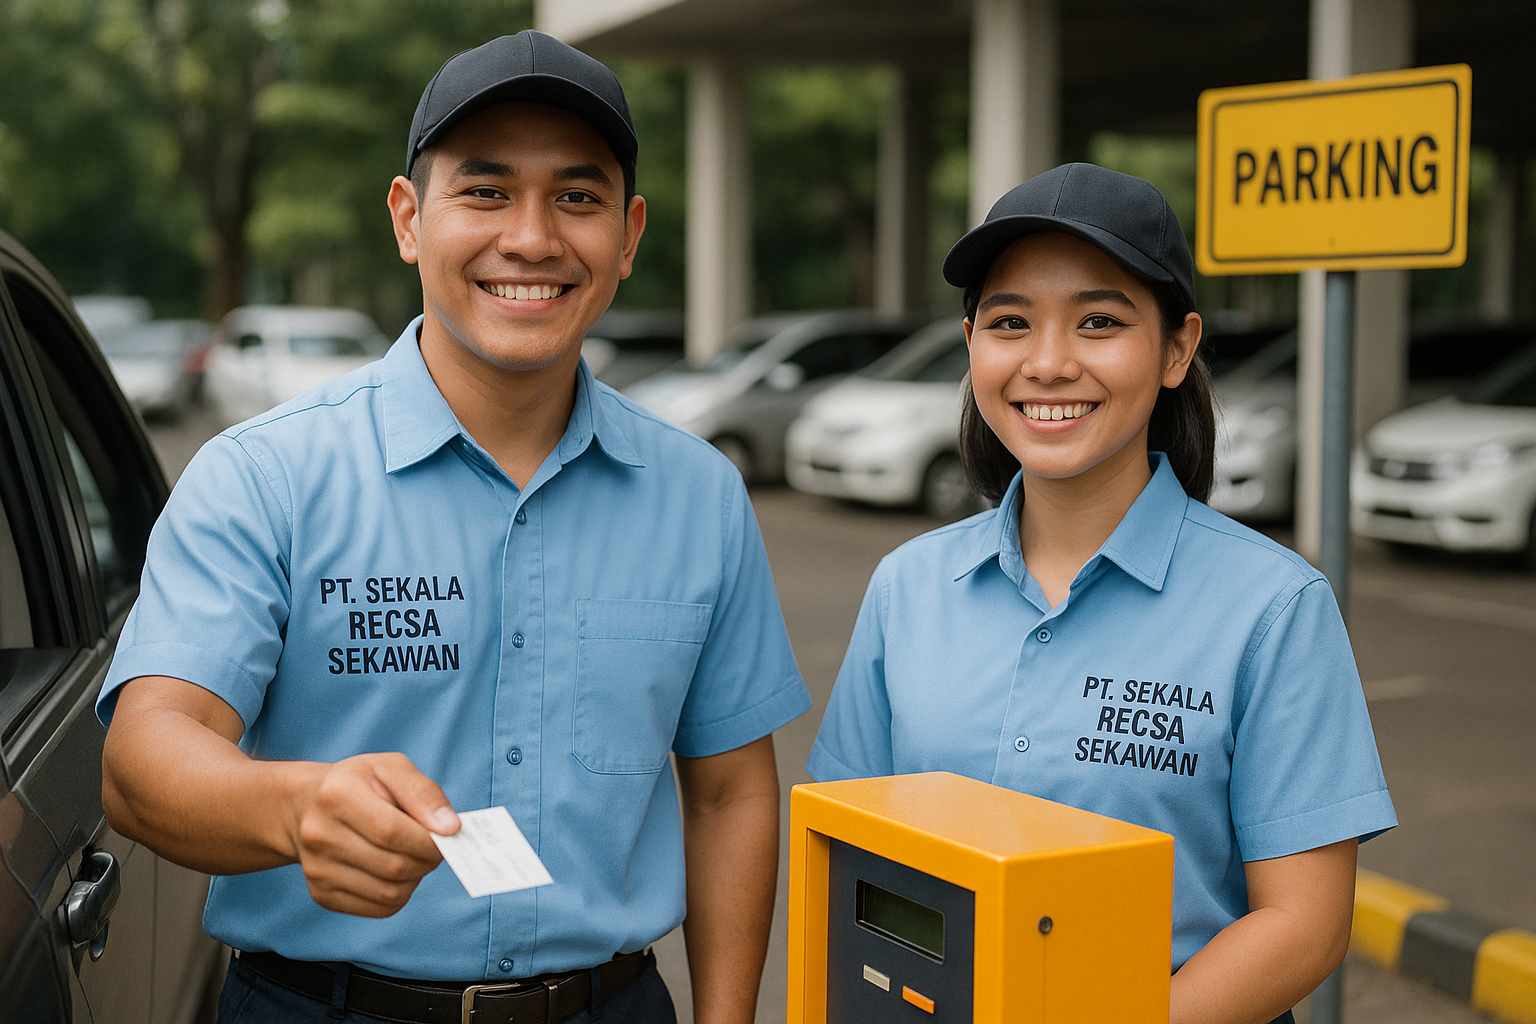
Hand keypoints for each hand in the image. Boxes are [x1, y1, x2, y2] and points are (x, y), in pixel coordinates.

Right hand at [288, 752, 459, 917]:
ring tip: (413, 856)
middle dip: (427, 860)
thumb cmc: (359, 784)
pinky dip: (399, 894)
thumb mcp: (391, 768)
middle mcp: (320, 835)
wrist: (307, 806)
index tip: (450, 836)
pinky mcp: (322, 895)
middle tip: (434, 847)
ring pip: (389, 893)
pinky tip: (395, 872)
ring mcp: (318, 869)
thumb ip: (424, 793)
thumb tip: (451, 828)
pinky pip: (379, 908)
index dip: (429, 840)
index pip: (391, 831)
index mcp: (337, 795)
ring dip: (415, 878)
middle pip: (393, 866)